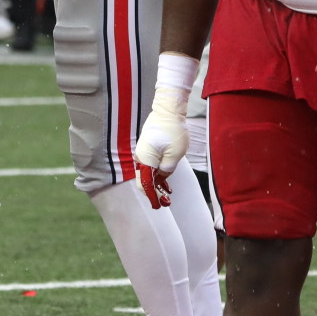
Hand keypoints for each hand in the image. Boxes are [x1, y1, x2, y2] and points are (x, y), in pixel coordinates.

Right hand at [133, 84, 190, 208]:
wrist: (168, 109)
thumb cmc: (173, 130)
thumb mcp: (175, 155)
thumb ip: (167, 169)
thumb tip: (162, 176)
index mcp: (145, 160)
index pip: (145, 184)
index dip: (152, 197)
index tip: (158, 206)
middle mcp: (141, 157)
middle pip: (144, 181)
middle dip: (154, 193)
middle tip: (166, 202)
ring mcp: (144, 152)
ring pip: (147, 174)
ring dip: (157, 185)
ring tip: (168, 195)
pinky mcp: (149, 148)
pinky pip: (150, 166)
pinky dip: (157, 175)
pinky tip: (166, 182)